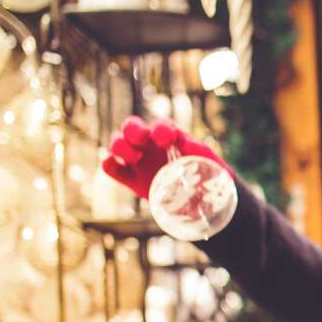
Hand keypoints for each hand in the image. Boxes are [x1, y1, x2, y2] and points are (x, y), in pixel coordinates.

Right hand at [101, 116, 230, 199]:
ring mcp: (137, 160)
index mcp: (170, 135)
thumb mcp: (213, 166)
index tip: (169, 140)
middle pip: (132, 126)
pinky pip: (111, 167)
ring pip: (117, 143)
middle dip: (133, 129)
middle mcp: (150, 143)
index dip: (163, 129)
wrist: (200, 196)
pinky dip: (109, 164)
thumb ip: (208, 160)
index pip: (162, 125)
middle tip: (142, 139)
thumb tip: (209, 161)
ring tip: (133, 156)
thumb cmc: (207, 175)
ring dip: (120, 146)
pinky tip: (116, 166)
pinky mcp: (129, 178)